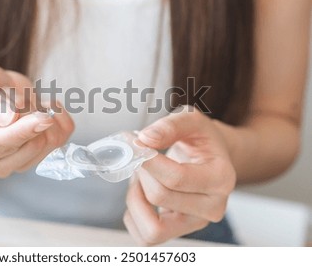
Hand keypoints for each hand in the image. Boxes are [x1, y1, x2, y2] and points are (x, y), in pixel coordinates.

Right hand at [0, 61, 73, 177]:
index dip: (24, 130)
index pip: (3, 145)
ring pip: (52, 141)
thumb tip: (10, 118)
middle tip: (16, 98)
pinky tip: (41, 105)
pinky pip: (65, 133)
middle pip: (33, 144)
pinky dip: (58, 113)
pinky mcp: (44, 154)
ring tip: (25, 101)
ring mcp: (23, 162)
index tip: (43, 117)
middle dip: (30, 112)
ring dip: (42, 111)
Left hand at [124, 106, 235, 244]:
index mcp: (221, 178)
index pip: (176, 178)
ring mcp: (196, 223)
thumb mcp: (191, 120)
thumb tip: (145, 140)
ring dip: (135, 200)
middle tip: (139, 156)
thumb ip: (169, 126)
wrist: (210, 157)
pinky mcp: (179, 231)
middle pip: (160, 197)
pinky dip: (135, 215)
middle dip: (141, 173)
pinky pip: (146, 237)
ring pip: (153, 228)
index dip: (148, 161)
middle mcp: (213, 207)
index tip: (136, 144)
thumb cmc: (201, 139)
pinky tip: (141, 192)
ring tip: (140, 178)